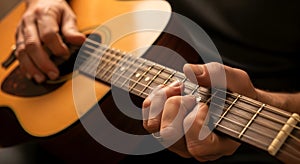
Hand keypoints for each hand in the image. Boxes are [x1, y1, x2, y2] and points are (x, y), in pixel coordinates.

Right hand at [15, 0, 85, 82]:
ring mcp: (21, 31)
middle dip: (43, 63)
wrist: (41, 2)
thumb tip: (81, 41)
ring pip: (22, 51)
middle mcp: (29, 22)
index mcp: (44, 15)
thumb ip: (72, 30)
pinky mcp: (18, 39)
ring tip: (41, 78)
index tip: (66, 54)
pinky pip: (18, 54)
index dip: (58, 47)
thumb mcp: (68, 16)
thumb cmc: (56, 10)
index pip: (48, 34)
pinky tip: (31, 75)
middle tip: (54, 74)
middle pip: (33, 45)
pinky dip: (24, 66)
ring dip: (31, 67)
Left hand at [143, 62, 260, 161]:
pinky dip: (154, 99)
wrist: (231, 99)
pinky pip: (148, 118)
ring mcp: (178, 139)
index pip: (197, 146)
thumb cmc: (238, 95)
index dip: (195, 123)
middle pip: (169, 135)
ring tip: (178, 88)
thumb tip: (189, 71)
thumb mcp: (236, 81)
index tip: (204, 105)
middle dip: (176, 107)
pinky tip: (168, 90)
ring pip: (153, 127)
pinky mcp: (165, 128)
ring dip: (163, 101)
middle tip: (190, 94)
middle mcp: (194, 147)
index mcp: (218, 145)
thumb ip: (217, 75)